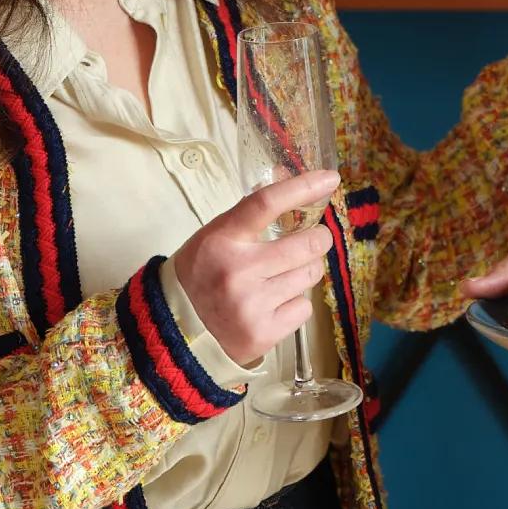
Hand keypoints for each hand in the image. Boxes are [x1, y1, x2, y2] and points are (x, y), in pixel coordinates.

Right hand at [170, 169, 339, 371]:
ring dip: (305, 272)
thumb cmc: (203, 273)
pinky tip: (274, 305)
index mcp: (222, 240)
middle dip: (318, 239)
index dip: (302, 188)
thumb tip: (287, 175)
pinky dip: (296, 304)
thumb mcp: (216, 236)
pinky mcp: (263, 333)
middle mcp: (236, 271)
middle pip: (306, 244)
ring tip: (283, 277)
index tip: (329, 179)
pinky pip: (305, 308)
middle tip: (313, 240)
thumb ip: (251, 212)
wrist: (178, 329)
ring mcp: (251, 305)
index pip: (266, 203)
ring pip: (310, 276)